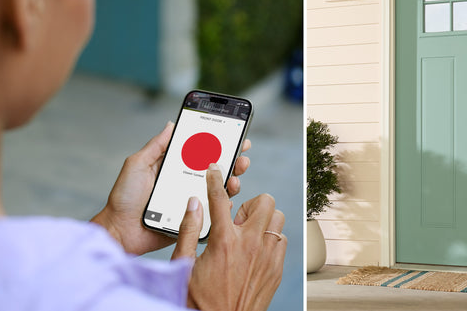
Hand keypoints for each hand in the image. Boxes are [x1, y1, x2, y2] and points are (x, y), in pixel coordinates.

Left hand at [91, 122, 250, 254]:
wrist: (119, 231)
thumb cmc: (124, 198)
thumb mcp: (137, 165)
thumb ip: (156, 146)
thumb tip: (171, 124)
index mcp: (174, 168)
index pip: (201, 152)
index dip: (218, 144)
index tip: (234, 136)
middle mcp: (185, 183)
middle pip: (215, 170)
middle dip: (233, 161)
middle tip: (242, 157)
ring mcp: (190, 201)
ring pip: (218, 190)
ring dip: (232, 182)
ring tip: (235, 178)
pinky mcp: (192, 220)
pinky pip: (212, 212)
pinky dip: (223, 205)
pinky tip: (228, 199)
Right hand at [173, 164, 286, 310]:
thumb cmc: (199, 299)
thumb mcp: (184, 264)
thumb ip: (188, 229)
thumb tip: (193, 203)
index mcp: (224, 241)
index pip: (220, 198)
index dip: (215, 178)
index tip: (214, 168)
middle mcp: (251, 245)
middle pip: (265, 201)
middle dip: (250, 205)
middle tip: (236, 221)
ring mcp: (268, 257)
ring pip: (278, 219)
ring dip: (263, 221)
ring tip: (247, 236)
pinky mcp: (277, 269)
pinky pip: (282, 241)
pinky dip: (270, 240)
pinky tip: (255, 251)